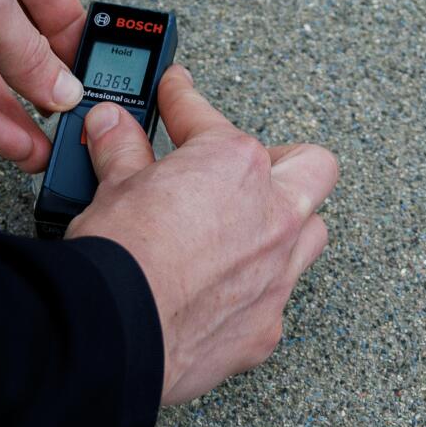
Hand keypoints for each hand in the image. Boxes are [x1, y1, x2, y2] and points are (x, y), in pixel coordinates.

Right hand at [68, 66, 336, 405]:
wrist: (117, 330)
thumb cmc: (122, 256)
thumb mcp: (114, 187)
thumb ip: (121, 149)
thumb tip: (113, 124)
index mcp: (235, 164)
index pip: (206, 117)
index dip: (183, 101)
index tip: (176, 96)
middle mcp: (272, 214)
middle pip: (312, 166)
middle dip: (283, 158)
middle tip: (246, 163)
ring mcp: (277, 272)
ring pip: (312, 233)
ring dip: (286, 224)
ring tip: (249, 225)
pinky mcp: (267, 325)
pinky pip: (277, 297)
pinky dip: (254, 288)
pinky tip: (224, 290)